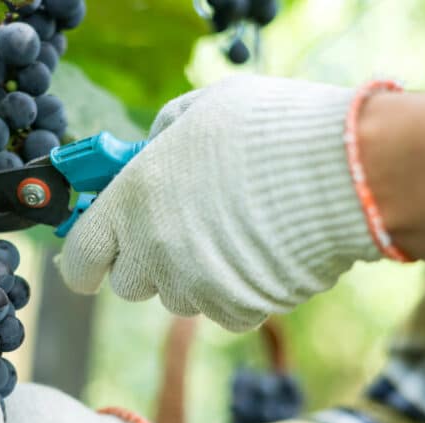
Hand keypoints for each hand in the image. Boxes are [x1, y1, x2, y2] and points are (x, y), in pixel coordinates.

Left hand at [58, 75, 380, 330]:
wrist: (344, 170)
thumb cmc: (271, 129)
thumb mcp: (200, 110)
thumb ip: (159, 139)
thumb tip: (147, 155)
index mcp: (132, 199)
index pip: (80, 258)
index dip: (84, 263)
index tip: (91, 262)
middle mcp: (154, 249)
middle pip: (128, 284)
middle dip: (146, 262)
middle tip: (181, 230)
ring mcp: (194, 286)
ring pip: (177, 297)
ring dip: (193, 275)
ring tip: (235, 233)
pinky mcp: (236, 310)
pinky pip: (221, 310)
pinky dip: (235, 292)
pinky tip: (261, 254)